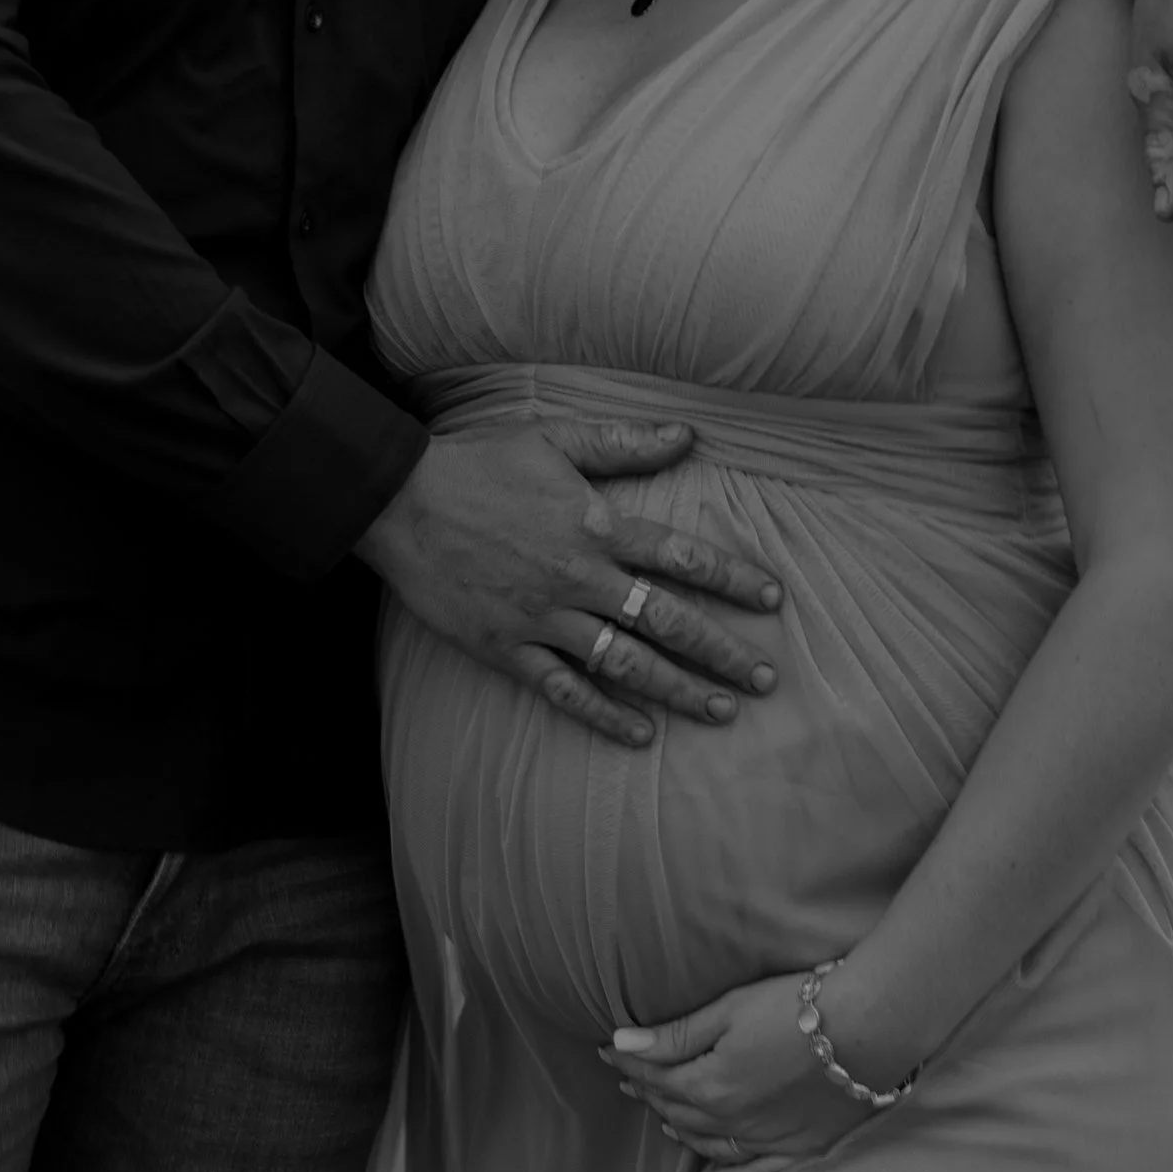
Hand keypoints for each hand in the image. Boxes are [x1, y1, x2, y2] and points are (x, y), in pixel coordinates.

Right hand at [356, 419, 781, 746]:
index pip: (682, 557)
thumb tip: (688, 436)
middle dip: (722, 652)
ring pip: (626, 663)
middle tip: (767, 679)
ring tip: (722, 711)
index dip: (733, 578)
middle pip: (666, 621)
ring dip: (679, 690)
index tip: (773, 599)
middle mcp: (579, 577)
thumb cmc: (479, 463)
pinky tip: (641, 736)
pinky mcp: (508, 649)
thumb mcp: (554, 437)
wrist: (399, 502)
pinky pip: (565, 690)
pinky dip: (605, 715)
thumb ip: (623, 442)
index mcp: (597, 524)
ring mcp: (543, 618)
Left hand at [609, 974, 873, 1171]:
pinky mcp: (801, 1149)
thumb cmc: (797, 1009)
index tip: (608, 1053)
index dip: (630, 1063)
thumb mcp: (729, 1010)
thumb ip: (675, 1036)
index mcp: (710, 1087)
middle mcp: (733, 1123)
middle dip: (651, 1095)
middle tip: (632, 1080)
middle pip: (679, 1112)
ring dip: (680, 1131)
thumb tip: (621, 1046)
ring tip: (662, 1119)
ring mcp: (768, 1141)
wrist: (869, 1027)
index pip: (657, 1078)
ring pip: (709, 1144)